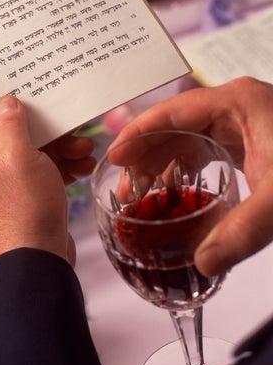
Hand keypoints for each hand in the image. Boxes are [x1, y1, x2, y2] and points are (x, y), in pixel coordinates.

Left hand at [0, 95, 93, 263]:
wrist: (39, 263)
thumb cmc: (21, 209)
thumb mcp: (15, 156)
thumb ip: (9, 125)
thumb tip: (6, 102)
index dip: (9, 107)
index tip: (30, 95)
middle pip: (15, 139)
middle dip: (48, 133)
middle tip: (73, 129)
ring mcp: (4, 191)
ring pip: (33, 157)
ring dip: (61, 150)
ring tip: (86, 150)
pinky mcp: (25, 203)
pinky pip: (43, 176)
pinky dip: (62, 169)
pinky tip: (84, 166)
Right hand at [110, 77, 272, 276]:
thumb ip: (243, 231)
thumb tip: (203, 262)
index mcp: (236, 102)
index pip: (170, 112)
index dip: (137, 134)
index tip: (113, 157)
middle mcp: (235, 106)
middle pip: (174, 125)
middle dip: (148, 154)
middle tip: (127, 186)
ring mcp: (244, 121)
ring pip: (189, 137)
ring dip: (166, 163)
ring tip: (146, 193)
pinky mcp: (252, 139)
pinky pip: (208, 148)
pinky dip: (190, 168)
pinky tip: (179, 190)